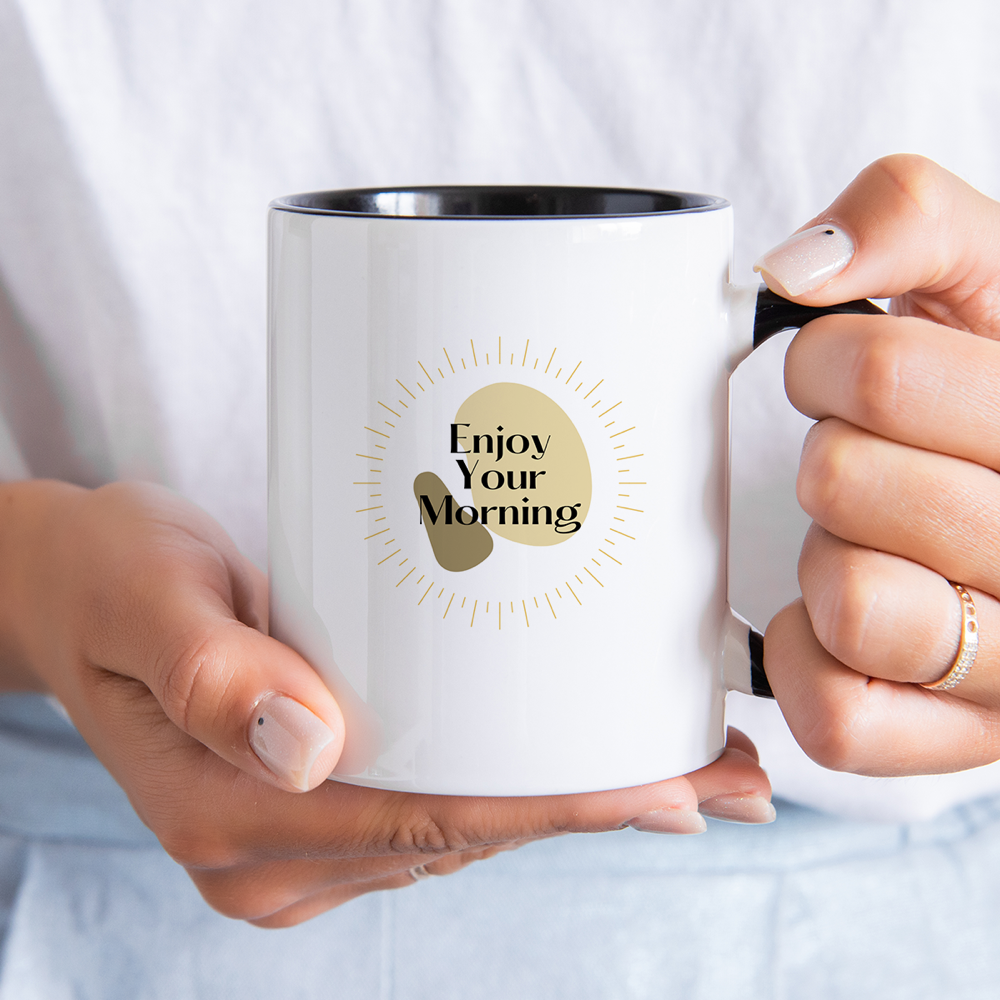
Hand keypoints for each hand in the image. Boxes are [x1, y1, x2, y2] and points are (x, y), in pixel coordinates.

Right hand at [0, 480, 771, 925]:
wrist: (79, 588)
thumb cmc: (108, 580)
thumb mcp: (149, 596)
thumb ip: (212, 669)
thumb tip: (309, 747)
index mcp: (232, 818)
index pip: (427, 822)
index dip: (556, 809)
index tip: (667, 790)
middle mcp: (275, 850)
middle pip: (469, 833)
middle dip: (601, 810)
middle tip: (723, 778)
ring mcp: (303, 831)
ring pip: (468, 824)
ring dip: (579, 798)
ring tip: (693, 768)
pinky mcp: (323, 792)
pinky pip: (443, 799)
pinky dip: (526, 780)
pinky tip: (591, 758)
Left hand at [755, 154, 999, 774]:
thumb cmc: (986, 398)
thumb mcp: (984, 275)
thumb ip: (909, 219)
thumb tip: (796, 268)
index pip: (881, 376)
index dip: (827, 361)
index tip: (854, 374)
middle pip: (844, 480)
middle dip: (831, 456)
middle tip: (875, 463)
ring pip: (851, 598)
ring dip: (830, 556)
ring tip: (876, 542)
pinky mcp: (956, 746)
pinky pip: (835, 712)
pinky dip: (811, 655)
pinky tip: (850, 618)